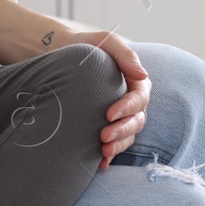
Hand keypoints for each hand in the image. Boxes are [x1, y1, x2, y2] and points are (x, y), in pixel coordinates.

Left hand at [62, 29, 149, 169]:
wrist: (62, 54)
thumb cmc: (86, 46)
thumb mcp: (106, 42)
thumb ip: (125, 55)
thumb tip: (143, 75)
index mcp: (135, 82)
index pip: (139, 99)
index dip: (127, 108)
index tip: (109, 114)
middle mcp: (131, 102)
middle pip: (136, 121)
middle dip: (123, 131)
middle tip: (103, 137)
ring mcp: (120, 116)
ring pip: (128, 136)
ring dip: (119, 145)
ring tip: (103, 151)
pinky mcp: (106, 126)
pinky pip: (114, 144)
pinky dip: (110, 156)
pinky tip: (100, 163)